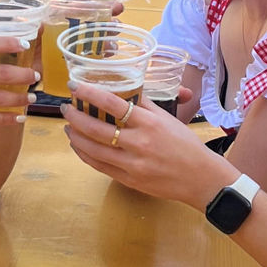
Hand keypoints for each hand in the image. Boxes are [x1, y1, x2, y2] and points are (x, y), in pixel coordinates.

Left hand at [61, 79, 234, 207]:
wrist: (200, 179)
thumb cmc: (186, 146)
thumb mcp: (168, 119)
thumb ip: (145, 106)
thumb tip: (124, 90)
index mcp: (150, 124)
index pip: (113, 104)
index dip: (90, 94)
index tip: (74, 86)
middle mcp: (139, 143)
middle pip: (97, 129)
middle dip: (75, 117)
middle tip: (65, 108)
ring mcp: (132, 164)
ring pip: (93, 149)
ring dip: (75, 136)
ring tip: (67, 126)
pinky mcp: (129, 180)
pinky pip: (99, 166)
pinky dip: (84, 154)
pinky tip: (77, 145)